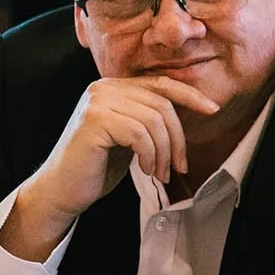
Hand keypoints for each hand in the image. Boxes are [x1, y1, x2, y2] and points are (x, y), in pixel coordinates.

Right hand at [1, 76, 219, 261]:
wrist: (61, 191)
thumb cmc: (97, 166)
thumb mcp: (131, 136)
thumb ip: (150, 117)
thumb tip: (193, 106)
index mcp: (113, 87)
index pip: (161, 84)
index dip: (191, 95)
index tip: (214, 109)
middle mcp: (103, 88)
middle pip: (162, 104)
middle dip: (177, 139)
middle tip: (179, 166)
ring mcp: (97, 102)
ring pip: (154, 121)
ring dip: (164, 152)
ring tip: (159, 173)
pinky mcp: (94, 121)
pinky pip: (140, 134)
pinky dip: (150, 155)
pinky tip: (144, 170)